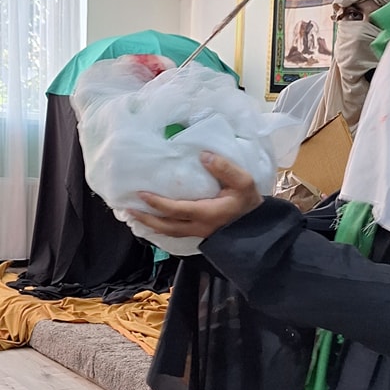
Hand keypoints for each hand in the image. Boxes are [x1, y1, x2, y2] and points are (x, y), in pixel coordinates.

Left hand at [131, 153, 262, 240]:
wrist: (262, 227)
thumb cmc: (250, 203)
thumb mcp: (243, 181)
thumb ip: (224, 168)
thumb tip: (202, 155)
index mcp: (207, 213)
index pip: (175, 209)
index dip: (157, 203)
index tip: (141, 194)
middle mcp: (199, 226)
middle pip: (166, 226)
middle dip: (146, 219)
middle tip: (128, 210)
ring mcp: (200, 233)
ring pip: (170, 233)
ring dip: (151, 226)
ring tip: (136, 217)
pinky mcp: (202, 234)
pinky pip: (177, 233)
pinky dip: (163, 229)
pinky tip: (156, 223)